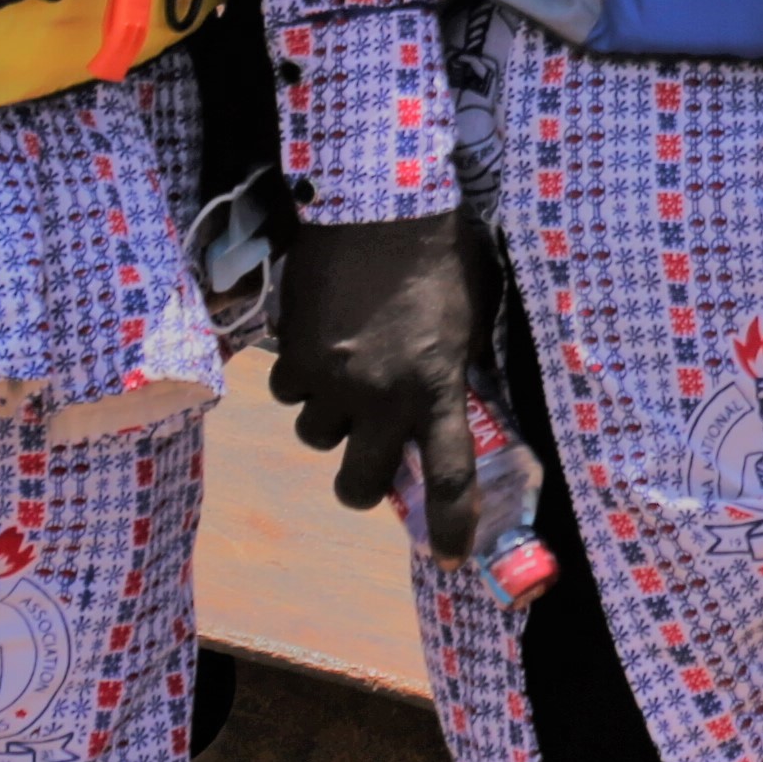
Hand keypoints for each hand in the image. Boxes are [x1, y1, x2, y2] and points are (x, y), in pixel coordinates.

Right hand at [269, 211, 482, 547]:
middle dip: (360, 484)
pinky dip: (303, 379)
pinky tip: (321, 342)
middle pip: (359, 485)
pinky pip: (291, 393)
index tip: (453, 558)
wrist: (379, 203)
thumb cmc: (440, 253)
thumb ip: (458, 368)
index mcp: (439, 386)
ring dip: (331, 418)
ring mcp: (335, 379)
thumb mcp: (471, 317)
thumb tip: (454, 403)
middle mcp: (384, 395)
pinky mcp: (295, 355)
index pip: (449, 475)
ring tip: (349, 373)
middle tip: (367, 457)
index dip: (452, 525)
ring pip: (317, 437)